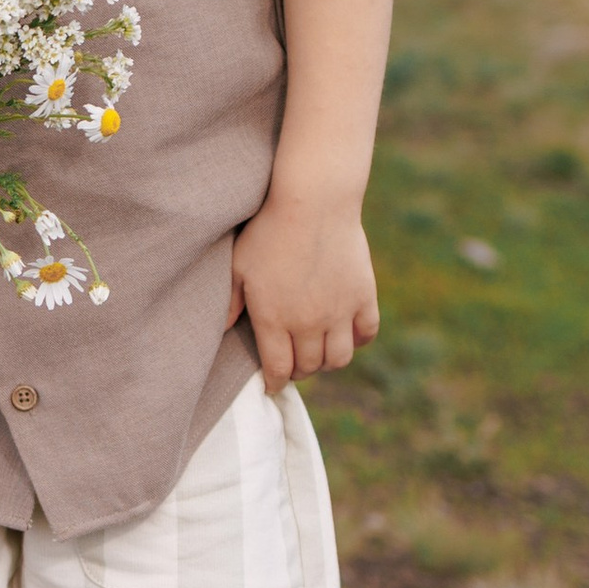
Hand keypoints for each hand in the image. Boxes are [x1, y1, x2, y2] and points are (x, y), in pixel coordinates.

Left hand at [226, 187, 379, 392]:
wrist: (313, 202)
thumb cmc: (268, 230)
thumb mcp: (238, 266)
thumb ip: (229, 302)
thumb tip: (222, 331)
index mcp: (274, 319)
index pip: (278, 369)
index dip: (274, 382)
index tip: (272, 385)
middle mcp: (308, 323)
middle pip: (308, 367)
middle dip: (298, 371)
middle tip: (292, 365)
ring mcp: (339, 312)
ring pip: (338, 359)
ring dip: (327, 363)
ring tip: (317, 353)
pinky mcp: (363, 296)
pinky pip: (366, 334)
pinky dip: (357, 340)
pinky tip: (346, 334)